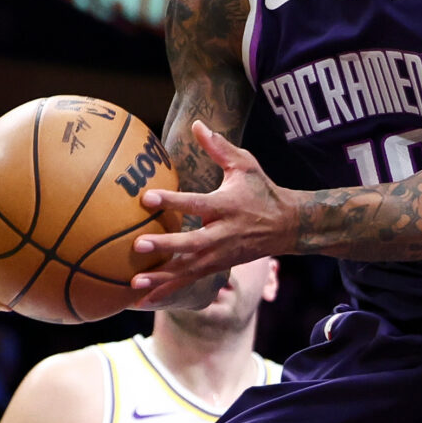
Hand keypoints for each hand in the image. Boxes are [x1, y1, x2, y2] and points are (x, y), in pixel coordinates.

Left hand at [128, 123, 300, 308]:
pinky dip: (169, 290)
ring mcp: (221, 255)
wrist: (286, 226)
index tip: (146, 198)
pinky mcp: (218, 267)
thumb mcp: (245, 164)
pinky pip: (191, 281)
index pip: (196, 203)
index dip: (172, 201)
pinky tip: (145, 299)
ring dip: (162, 278)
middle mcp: (224, 233)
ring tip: (135, 284)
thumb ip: (219, 147)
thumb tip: (196, 124)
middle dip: (165, 245)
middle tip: (138, 245)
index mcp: (227, 206)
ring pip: (189, 269)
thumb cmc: (261, 190)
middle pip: (192, 242)